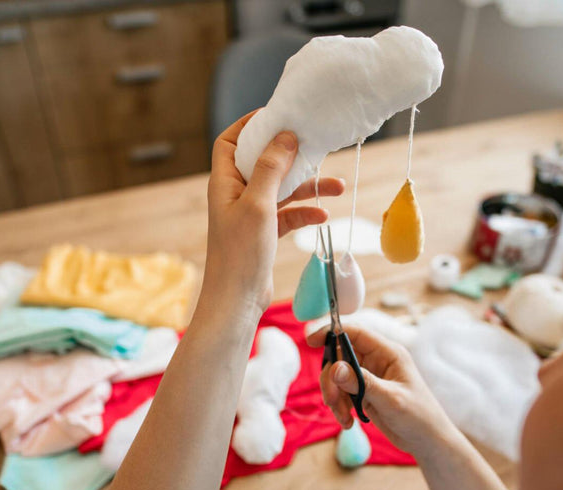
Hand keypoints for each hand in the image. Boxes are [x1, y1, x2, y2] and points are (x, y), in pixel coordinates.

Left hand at [203, 110, 344, 315]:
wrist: (237, 301)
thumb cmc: (240, 253)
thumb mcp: (258, 205)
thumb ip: (271, 169)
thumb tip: (285, 135)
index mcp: (225, 183)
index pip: (230, 142)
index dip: (249, 125)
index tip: (277, 116)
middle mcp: (235, 195)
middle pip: (262, 162)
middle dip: (289, 155)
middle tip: (314, 144)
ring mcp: (250, 215)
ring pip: (281, 190)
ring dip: (307, 187)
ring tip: (337, 186)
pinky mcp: (264, 234)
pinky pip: (287, 214)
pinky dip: (305, 213)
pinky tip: (323, 217)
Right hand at [306, 325, 455, 458]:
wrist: (426, 441)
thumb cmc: (419, 416)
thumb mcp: (391, 399)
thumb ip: (362, 383)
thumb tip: (335, 368)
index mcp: (389, 353)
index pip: (355, 333)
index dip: (332, 333)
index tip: (311, 341)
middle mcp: (377, 361)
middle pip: (340, 357)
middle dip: (331, 379)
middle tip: (331, 400)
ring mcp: (369, 377)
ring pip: (337, 377)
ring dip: (334, 396)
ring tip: (344, 417)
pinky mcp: (364, 393)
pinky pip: (341, 393)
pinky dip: (339, 407)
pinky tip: (348, 422)